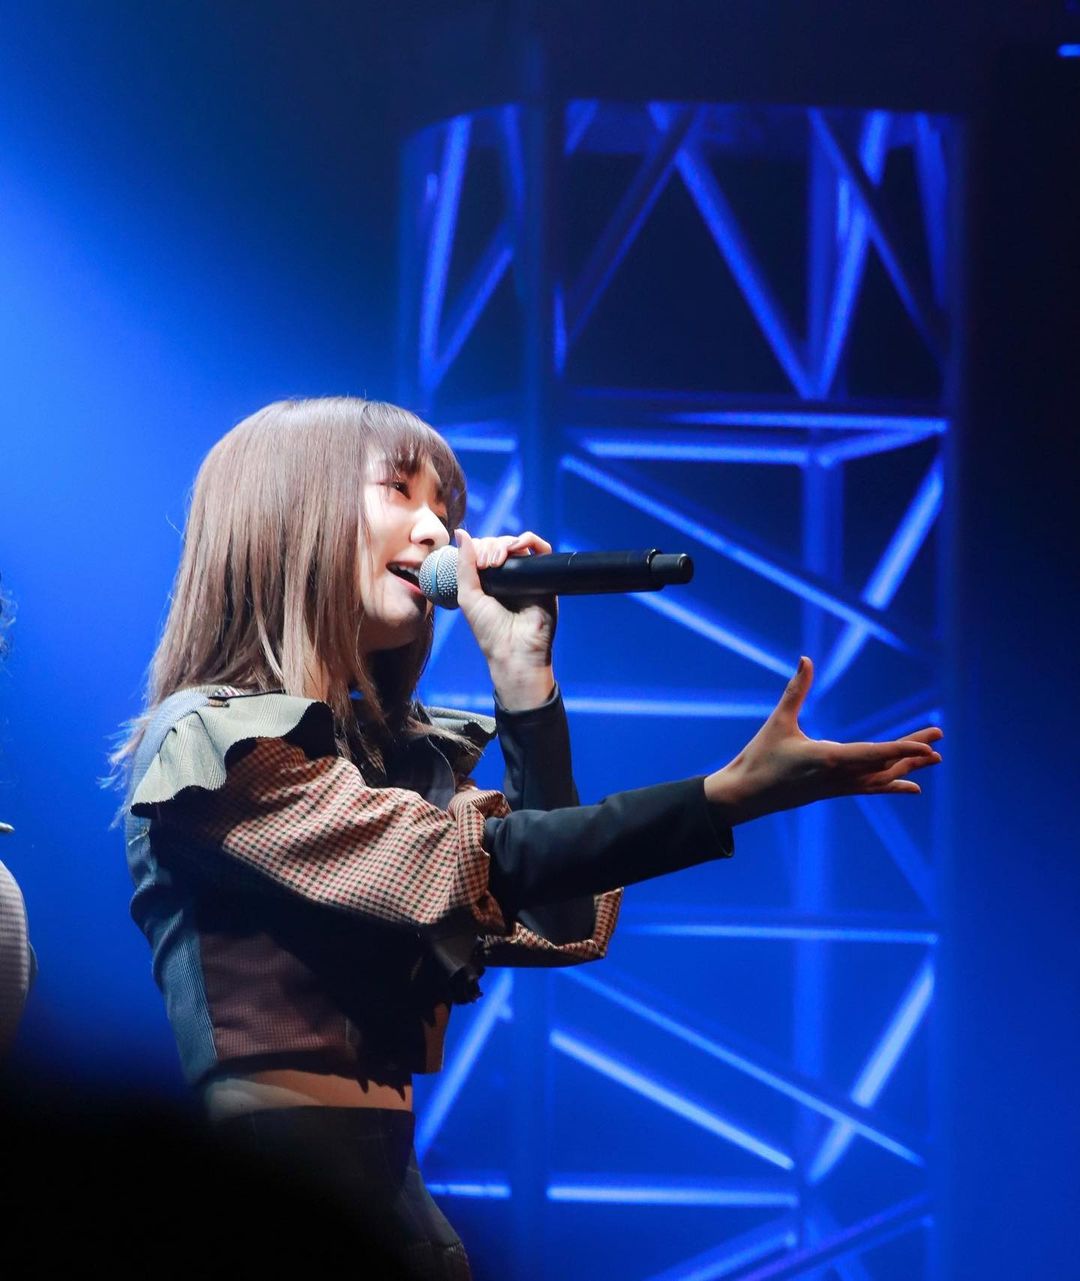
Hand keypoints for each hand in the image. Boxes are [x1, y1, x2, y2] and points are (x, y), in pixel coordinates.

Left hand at [454, 528, 556, 710]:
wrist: (514, 650)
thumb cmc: (489, 630)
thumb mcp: (468, 595)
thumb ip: (464, 565)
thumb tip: (460, 533)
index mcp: (489, 580)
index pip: (484, 550)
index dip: (479, 549)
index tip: (477, 564)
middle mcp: (509, 576)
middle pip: (500, 544)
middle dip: (491, 547)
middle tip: (487, 565)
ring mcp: (527, 575)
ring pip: (518, 544)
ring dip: (506, 544)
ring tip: (497, 561)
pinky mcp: (545, 577)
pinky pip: (542, 549)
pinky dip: (529, 541)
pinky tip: (517, 548)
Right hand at [704, 656, 942, 823]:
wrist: (744, 796)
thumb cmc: (758, 758)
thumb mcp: (778, 721)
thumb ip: (796, 690)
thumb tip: (806, 659)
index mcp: (828, 759)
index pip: (874, 754)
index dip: (903, 749)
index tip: (928, 746)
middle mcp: (839, 777)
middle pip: (885, 765)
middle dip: (914, 751)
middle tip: (940, 736)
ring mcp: (838, 787)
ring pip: (881, 778)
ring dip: (907, 767)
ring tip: (934, 757)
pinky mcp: (833, 791)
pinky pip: (870, 789)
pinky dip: (893, 785)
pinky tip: (913, 786)